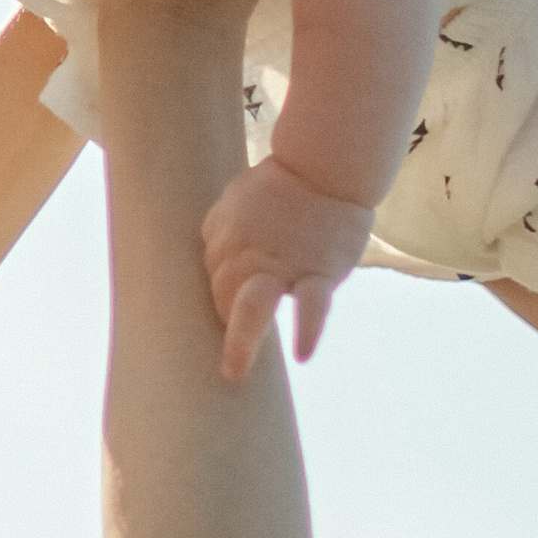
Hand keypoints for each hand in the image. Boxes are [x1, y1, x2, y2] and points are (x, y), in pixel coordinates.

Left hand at [203, 155, 373, 378]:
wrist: (326, 166)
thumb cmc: (280, 182)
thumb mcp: (235, 197)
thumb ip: (220, 227)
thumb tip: (212, 255)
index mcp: (223, 235)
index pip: (212, 273)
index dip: (220, 286)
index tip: (232, 299)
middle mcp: (247, 252)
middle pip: (223, 293)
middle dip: (224, 317)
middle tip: (234, 349)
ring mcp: (284, 264)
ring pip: (254, 304)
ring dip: (241, 340)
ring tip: (234, 371)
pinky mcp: (320, 272)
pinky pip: (313, 305)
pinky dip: (309, 329)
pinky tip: (302, 354)